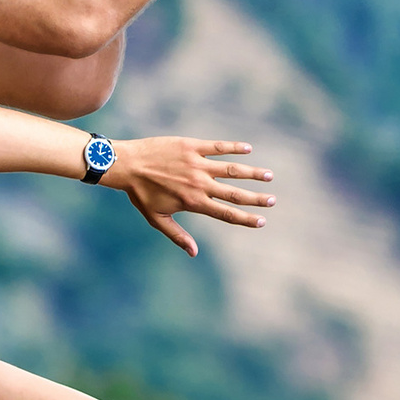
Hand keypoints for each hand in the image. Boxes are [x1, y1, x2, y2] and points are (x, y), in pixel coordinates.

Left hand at [110, 138, 273, 254]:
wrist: (126, 164)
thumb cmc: (140, 193)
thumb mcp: (157, 218)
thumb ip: (178, 235)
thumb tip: (193, 253)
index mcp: (193, 202)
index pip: (226, 214)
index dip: (246, 219)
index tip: (262, 222)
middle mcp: (199, 184)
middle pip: (235, 193)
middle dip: (257, 198)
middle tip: (273, 200)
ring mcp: (196, 164)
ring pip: (232, 169)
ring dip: (252, 173)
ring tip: (269, 176)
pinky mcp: (191, 146)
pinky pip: (217, 146)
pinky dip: (234, 147)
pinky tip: (248, 149)